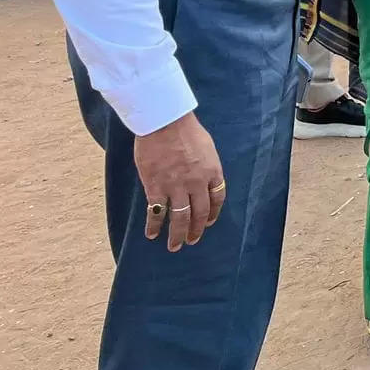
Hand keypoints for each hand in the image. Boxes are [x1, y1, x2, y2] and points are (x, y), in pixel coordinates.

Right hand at [134, 112, 224, 250]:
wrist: (165, 123)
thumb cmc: (185, 130)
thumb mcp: (206, 147)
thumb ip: (206, 164)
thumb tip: (203, 175)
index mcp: (212, 171)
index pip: (217, 198)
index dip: (213, 213)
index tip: (209, 222)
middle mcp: (197, 183)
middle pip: (200, 213)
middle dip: (196, 229)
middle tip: (191, 240)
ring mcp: (176, 187)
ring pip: (180, 218)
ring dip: (177, 235)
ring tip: (175, 246)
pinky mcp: (156, 188)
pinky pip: (156, 213)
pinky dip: (154, 225)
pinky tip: (152, 234)